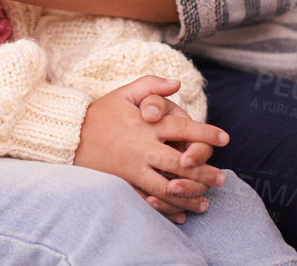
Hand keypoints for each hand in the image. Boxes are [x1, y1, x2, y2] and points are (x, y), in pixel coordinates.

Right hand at [74, 76, 228, 224]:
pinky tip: (181, 214)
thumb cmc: (101, 113)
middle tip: (222, 178)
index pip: (183, 128)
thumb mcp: (124, 93)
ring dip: (191, 195)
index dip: (206, 133)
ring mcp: (133, 170)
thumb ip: (151, 85)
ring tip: (207, 201)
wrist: (71, 136)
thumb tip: (177, 83)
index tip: (225, 138)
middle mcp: (143, 149)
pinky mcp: (125, 185)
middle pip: (182, 163)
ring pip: (169, 187)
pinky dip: (168, 209)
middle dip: (205, 172)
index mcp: (146, 125)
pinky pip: (150, 201)